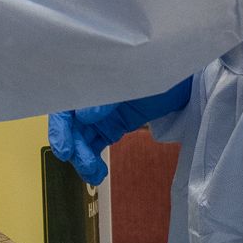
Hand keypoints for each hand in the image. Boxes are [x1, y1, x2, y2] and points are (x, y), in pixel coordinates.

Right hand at [47, 78, 193, 184]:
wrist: (182, 79)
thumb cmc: (155, 69)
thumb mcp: (132, 81)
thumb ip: (106, 98)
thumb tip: (85, 117)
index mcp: (87, 79)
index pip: (63, 104)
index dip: (59, 126)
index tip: (64, 149)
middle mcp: (87, 96)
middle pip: (69, 124)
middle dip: (74, 147)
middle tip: (86, 164)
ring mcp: (98, 113)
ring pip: (80, 138)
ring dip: (82, 158)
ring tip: (95, 174)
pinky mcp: (111, 126)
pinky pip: (94, 145)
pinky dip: (93, 160)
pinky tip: (96, 173)